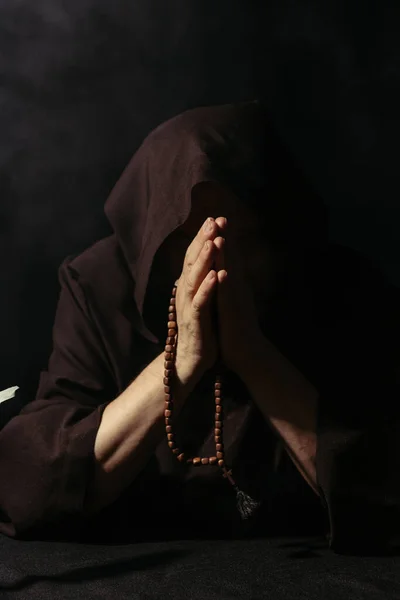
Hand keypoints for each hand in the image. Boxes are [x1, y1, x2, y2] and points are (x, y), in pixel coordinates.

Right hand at [174, 216, 221, 377]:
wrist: (191, 361)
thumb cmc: (201, 329)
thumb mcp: (202, 300)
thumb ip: (202, 281)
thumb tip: (207, 261)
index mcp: (189, 287)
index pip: (194, 257)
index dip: (201, 238)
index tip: (212, 218)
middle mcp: (185, 293)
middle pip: (192, 262)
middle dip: (202, 240)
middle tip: (211, 220)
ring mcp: (189, 307)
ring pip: (194, 278)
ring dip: (203, 259)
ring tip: (212, 241)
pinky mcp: (195, 322)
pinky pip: (199, 303)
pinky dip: (206, 288)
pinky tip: (213, 276)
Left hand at [213, 217, 266, 374]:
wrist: (247, 353)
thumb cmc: (235, 328)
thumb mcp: (229, 300)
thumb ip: (227, 284)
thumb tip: (223, 268)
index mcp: (234, 284)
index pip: (228, 257)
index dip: (223, 238)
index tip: (215, 219)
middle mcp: (237, 288)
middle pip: (232, 259)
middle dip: (226, 238)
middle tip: (221, 216)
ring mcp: (236, 300)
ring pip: (231, 273)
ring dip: (227, 255)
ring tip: (221, 235)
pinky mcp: (233, 315)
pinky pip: (228, 298)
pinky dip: (225, 284)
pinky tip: (222, 271)